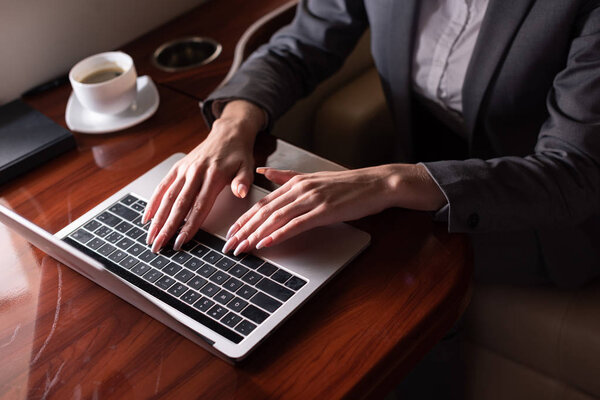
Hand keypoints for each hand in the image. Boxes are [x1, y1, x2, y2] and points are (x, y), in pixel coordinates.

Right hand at [143, 100, 264, 252]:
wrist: (228, 133)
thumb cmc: (238, 155)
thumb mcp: (247, 167)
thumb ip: (243, 182)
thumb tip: (241, 192)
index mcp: (213, 176)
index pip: (199, 206)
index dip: (189, 225)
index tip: (181, 241)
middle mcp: (196, 173)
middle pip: (179, 204)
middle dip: (167, 227)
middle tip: (158, 245)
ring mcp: (185, 170)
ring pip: (168, 197)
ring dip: (157, 218)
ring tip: (151, 237)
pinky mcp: (178, 168)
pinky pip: (163, 186)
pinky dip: (153, 202)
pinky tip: (147, 217)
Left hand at [221, 164, 445, 254]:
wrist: (376, 183)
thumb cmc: (347, 185)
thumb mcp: (313, 177)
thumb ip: (285, 177)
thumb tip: (263, 174)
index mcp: (295, 182)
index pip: (262, 203)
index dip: (244, 219)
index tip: (231, 232)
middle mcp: (299, 189)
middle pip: (264, 212)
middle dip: (244, 230)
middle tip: (229, 245)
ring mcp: (311, 199)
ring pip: (276, 219)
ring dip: (256, 235)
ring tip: (242, 248)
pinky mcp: (324, 211)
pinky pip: (296, 224)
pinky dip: (279, 234)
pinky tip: (267, 243)